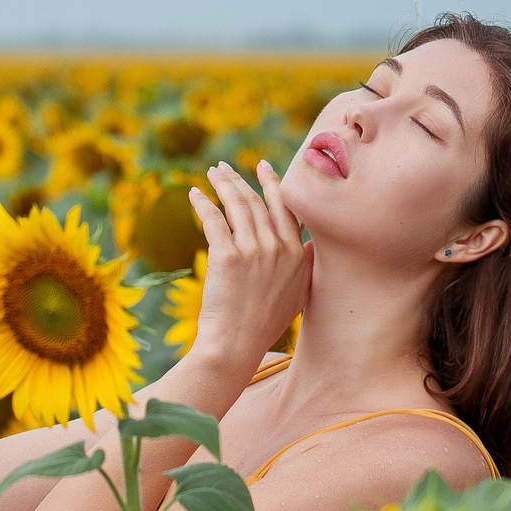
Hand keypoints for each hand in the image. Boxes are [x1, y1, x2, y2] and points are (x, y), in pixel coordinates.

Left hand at [185, 160, 311, 373]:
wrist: (236, 345)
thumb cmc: (264, 325)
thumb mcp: (298, 295)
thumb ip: (307, 266)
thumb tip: (315, 245)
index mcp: (297, 255)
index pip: (285, 208)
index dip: (273, 183)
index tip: (262, 165)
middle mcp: (278, 248)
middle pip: (257, 202)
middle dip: (240, 179)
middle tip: (225, 167)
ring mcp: (253, 251)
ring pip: (237, 205)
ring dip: (222, 184)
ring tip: (212, 173)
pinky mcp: (227, 256)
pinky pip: (213, 219)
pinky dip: (203, 202)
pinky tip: (195, 193)